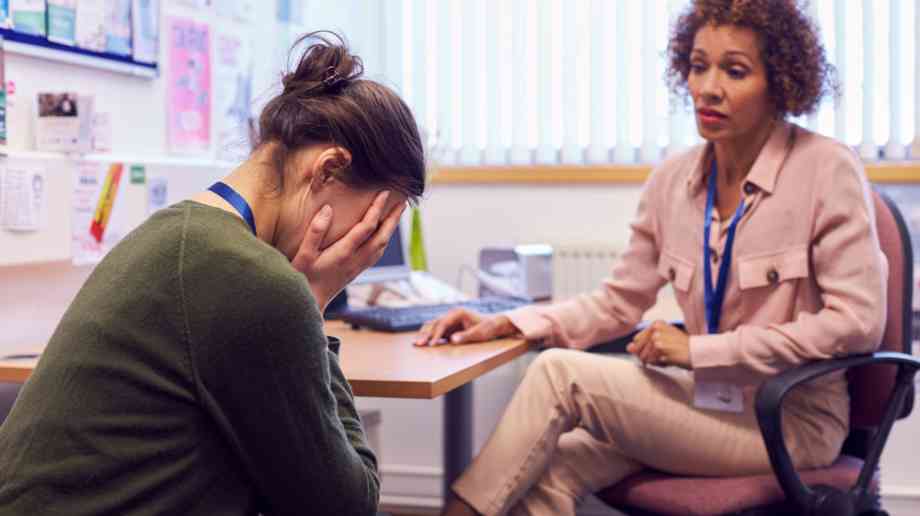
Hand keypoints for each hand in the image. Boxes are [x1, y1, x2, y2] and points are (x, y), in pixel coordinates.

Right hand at [292, 191, 405, 310]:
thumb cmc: (303, 277)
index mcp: (344, 253)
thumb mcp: (304, 254)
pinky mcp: (356, 272)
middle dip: (393, 219)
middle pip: (382, 236)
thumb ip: (315, 231)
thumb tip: (328, 209)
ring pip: (381, 246)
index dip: (377, 209)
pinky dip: (384, 241)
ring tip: (396, 216)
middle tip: (402, 203)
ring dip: (391, 230)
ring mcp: (358, 267)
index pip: (367, 227)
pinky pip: (377, 254)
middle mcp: (355, 260)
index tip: (384, 193)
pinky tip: (383, 235)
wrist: (309, 303)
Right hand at [414, 309, 518, 345]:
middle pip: (434, 324)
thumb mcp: (479, 334)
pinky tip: (424, 343)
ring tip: (416, 344)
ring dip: (425, 334)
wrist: (494, 324)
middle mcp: (451, 315)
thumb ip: (466, 336)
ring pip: (433, 326)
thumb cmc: (488, 328)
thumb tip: (452, 340)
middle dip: (425, 334)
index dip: (435, 334)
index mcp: (458, 313)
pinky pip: (436, 331)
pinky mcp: (450, 327)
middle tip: (417, 344)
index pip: (442, 323)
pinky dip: (429, 336)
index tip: (430, 344)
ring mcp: (450, 320)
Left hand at [626, 320, 691, 368]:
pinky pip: (651, 362)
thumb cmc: (681, 347)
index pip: (636, 340)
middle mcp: (655, 328)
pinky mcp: (660, 348)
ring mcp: (657, 338)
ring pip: (643, 357)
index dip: (645, 349)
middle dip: (648, 356)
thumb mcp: (663, 341)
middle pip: (638, 349)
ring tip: (668, 357)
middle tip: (664, 355)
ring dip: (655, 361)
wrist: (698, 353)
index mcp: (656, 324)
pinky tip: (670, 360)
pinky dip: (659, 364)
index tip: (660, 349)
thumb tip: (628, 348)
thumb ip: (644, 343)